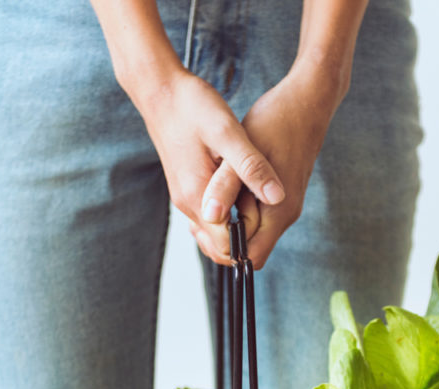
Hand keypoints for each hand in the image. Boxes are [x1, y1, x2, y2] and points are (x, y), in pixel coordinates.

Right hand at [132, 69, 284, 263]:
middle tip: (269, 214)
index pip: (225, 247)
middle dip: (245, 240)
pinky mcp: (187, 187)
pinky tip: (244, 193)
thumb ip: (251, 167)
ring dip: (237, 227)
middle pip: (217, 246)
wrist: (160, 90)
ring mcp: (185, 197)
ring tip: (259, 202)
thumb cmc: (193, 107)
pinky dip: (227, 214)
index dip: (251, 241)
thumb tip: (278, 197)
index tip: (271, 219)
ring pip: (213, 232)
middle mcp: (188, 204)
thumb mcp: (229, 132)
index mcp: (198, 197)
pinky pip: (209, 215)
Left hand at [195, 68, 343, 267]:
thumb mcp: (243, 152)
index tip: (203, 224)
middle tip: (202, 207)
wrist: (307, 101)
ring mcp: (284, 207)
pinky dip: (236, 207)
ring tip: (211, 194)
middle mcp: (284, 216)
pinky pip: (253, 215)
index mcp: (278, 213)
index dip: (223, 249)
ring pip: (249, 231)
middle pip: (248, 249)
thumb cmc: (276, 122)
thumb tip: (210, 217)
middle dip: (222, 235)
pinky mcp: (279, 195)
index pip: (249, 258)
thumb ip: (226, 187)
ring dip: (228, 219)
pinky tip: (223, 185)